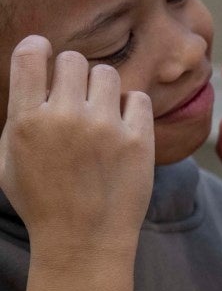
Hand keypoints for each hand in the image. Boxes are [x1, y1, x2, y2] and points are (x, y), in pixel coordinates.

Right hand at [0, 36, 153, 290]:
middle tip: (76, 95)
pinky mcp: (139, 141)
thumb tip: (34, 75)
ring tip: (100, 112)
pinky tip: (123, 126)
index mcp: (27, 120)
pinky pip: (139, 98)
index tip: (45, 54)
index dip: (38, 49)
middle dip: (73, 73)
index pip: (30, 56)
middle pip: (74, 60)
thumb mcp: (11, 158)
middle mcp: (66, 118)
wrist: (84, 241)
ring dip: (103, 88)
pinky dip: (131, 108)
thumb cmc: (43, 202)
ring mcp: (105, 128)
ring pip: (108, 74)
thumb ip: (21, 115)